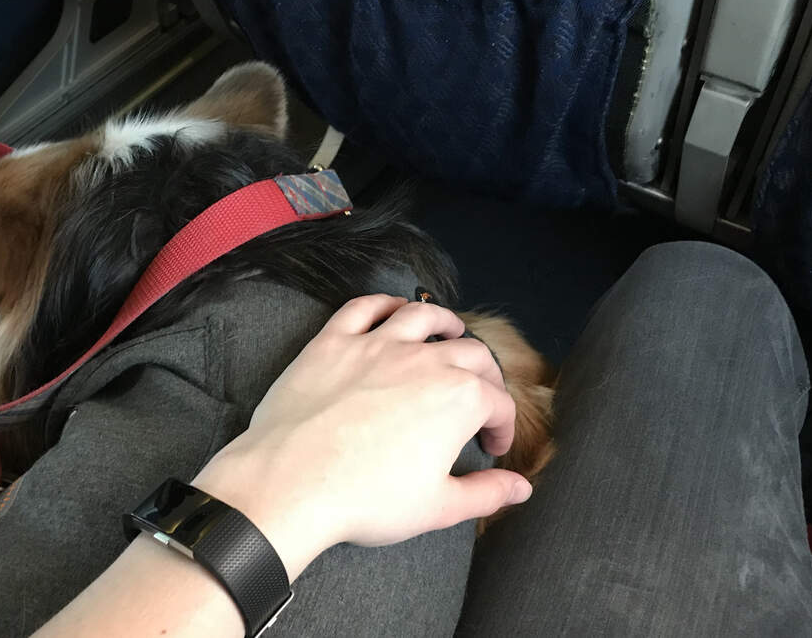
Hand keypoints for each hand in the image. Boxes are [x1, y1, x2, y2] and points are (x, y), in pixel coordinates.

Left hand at [193, 294, 530, 578]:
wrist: (291, 484)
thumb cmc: (364, 499)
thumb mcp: (438, 507)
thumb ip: (487, 493)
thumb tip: (520, 488)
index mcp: (459, 398)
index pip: (498, 404)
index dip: (502, 426)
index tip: (491, 444)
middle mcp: (424, 361)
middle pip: (471, 354)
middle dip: (485, 375)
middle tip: (481, 395)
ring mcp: (376, 345)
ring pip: (422, 316)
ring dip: (445, 321)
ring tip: (452, 329)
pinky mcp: (333, 342)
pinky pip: (363, 308)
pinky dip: (384, 303)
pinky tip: (392, 310)